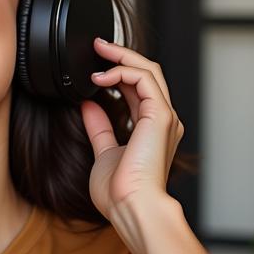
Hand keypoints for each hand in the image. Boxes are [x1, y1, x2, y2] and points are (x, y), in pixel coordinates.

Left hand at [79, 37, 184, 223]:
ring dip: (123, 56)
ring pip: (149, 70)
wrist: (132, 207)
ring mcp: (164, 117)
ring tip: (98, 50)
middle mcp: (163, 121)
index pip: (139, 89)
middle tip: (98, 46)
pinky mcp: (161, 116)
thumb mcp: (104, 152)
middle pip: (148, 73)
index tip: (97, 64)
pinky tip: (102, 76)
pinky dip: (124, 70)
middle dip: (122, 55)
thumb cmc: (120, 192)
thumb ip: (99, 128)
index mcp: (152, 130)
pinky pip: (145, 79)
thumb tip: (89, 106)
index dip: (120, 72)